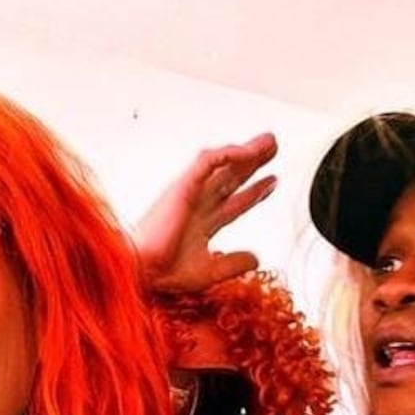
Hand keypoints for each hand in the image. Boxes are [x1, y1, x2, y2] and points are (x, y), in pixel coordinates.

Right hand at [134, 133, 277, 292]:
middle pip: (231, 177)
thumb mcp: (208, 271)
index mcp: (201, 222)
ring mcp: (191, 193)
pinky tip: (245, 152)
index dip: (254, 191)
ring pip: (222, 164)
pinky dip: (226, 154)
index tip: (273, 181)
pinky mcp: (183, 187)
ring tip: (269, 142)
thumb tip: (256, 259)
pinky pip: (206, 162)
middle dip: (253, 162)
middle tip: (272, 147)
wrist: (142, 271)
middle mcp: (197, 204)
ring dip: (246, 152)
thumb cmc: (163, 272)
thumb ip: (233, 264)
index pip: (233, 201)